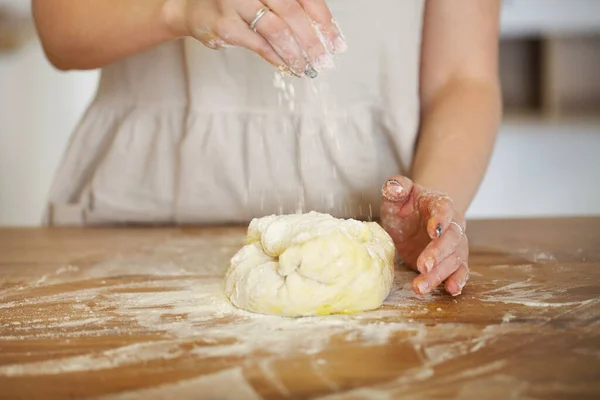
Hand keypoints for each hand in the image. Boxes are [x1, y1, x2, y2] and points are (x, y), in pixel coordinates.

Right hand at [166, 0, 346, 76]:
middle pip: (292, 11)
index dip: (323, 19)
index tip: (336, 41)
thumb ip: (290, 8)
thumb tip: (323, 35)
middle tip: (325, 60)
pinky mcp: (224, 25)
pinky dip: (276, 58)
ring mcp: (235, 2)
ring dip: (296, 53)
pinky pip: (258, 45)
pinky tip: (288, 67)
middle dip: (312, 39)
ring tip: (308, 67)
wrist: (191, 6)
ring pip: (275, 29)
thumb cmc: (236, 2)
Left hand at [380, 176, 468, 295]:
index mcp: (440, 204)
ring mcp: (454, 244)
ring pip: (454, 258)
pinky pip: (460, 270)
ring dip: (440, 273)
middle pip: (451, 238)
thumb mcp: (396, 194)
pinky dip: (458, 280)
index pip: (444, 209)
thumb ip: (396, 187)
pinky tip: (450, 290)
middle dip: (438, 253)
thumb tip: (395, 186)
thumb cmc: (405, 205)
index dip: (440, 220)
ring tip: (421, 286)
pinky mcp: (450, 260)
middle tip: (423, 266)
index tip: (433, 231)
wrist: (415, 217)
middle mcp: (452, 224)